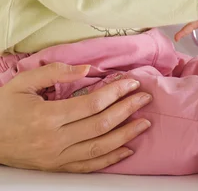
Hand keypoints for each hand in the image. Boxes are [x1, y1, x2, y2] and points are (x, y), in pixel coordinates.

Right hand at [0, 62, 151, 171]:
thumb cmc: (4, 108)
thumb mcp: (24, 82)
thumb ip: (55, 72)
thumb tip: (86, 68)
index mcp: (48, 116)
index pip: (92, 104)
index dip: (115, 93)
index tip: (131, 83)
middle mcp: (55, 140)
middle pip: (101, 125)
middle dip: (127, 110)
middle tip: (144, 98)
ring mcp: (57, 157)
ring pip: (99, 148)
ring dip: (125, 135)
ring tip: (144, 122)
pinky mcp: (56, 168)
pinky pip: (88, 167)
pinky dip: (110, 159)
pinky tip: (126, 150)